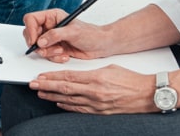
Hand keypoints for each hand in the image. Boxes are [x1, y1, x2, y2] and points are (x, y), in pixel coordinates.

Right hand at [23, 10, 106, 61]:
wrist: (100, 46)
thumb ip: (55, 35)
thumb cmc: (90, 34)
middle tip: (46, 49)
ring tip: (61, 51)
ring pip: (37, 47)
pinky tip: (64, 55)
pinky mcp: (54, 49)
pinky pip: (46, 55)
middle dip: (38, 44)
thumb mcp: (73, 32)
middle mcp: (49, 26)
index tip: (35, 41)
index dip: (30, 30)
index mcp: (52, 16)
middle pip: (30, 34)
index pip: (31, 19)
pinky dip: (53, 58)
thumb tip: (40, 41)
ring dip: (48, 52)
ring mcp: (51, 38)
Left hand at [29, 66, 156, 113]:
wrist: (147, 95)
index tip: (40, 76)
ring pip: (69, 100)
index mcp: (95, 78)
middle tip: (32, 85)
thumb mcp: (108, 68)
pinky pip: (80, 109)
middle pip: (64, 88)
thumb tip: (75, 74)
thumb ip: (90, 72)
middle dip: (46, 86)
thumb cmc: (131, 80)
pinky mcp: (100, 112)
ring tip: (40, 94)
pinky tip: (58, 103)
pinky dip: (67, 106)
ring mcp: (97, 104)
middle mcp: (94, 92)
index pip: (67, 76)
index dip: (51, 76)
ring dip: (53, 97)